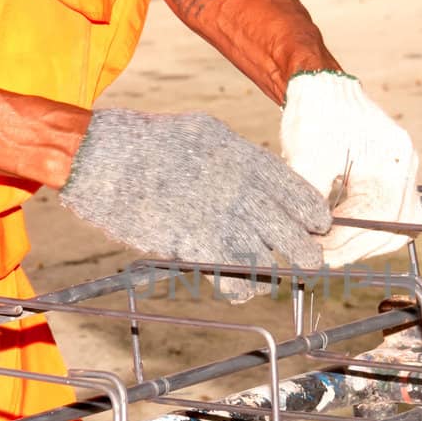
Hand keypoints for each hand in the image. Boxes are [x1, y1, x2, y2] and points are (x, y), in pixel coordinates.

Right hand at [59, 109, 330, 300]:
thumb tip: (262, 179)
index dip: (312, 216)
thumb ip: (238, 157)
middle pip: (293, 235)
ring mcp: (221, 221)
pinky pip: (236, 281)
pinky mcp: (197, 247)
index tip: (316, 226)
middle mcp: (242, 191)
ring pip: (267, 262)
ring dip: (270, 271)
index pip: (299, 195)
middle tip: (308, 260)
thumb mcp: (206, 133)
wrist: (105, 159)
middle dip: (304, 252)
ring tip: (270, 274)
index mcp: (247, 160)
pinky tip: (239, 285)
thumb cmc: (151, 144)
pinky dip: (240, 287)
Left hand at [281, 72, 421, 266]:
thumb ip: (311, 203)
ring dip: (365, 241)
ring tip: (331, 246)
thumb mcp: (305, 160)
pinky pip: (392, 215)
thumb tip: (309, 241)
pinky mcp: (393, 177)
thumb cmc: (313, 114)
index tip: (319, 254)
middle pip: (396, 228)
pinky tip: (341, 232)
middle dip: (357, 247)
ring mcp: (404, 172)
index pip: (380, 217)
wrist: (319, 87)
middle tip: (322, 256)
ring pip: (398, 226)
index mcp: (391, 158)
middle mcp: (405, 166)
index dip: (349, 242)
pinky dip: (368, 229)